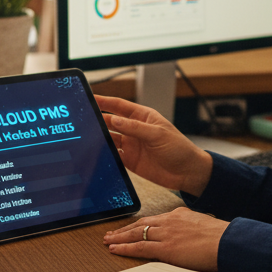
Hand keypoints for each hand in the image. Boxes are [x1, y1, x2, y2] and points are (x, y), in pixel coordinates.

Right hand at [95, 94, 212, 196]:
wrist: (188, 173)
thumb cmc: (179, 149)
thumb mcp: (158, 135)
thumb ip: (135, 128)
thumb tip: (114, 119)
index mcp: (143, 117)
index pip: (119, 106)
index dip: (104, 101)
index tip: (90, 98)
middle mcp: (135, 130)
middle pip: (111, 121)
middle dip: (98, 119)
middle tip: (83, 119)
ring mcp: (131, 145)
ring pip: (110, 138)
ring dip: (100, 137)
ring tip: (87, 136)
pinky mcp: (130, 161)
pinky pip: (114, 155)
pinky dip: (105, 154)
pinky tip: (98, 152)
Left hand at [103, 207, 228, 271]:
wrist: (229, 242)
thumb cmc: (222, 237)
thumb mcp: (204, 226)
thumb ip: (192, 228)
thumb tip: (191, 236)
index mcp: (179, 214)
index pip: (153, 219)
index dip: (138, 223)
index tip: (130, 227)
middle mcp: (169, 221)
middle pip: (140, 224)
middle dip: (124, 229)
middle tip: (111, 233)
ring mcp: (166, 234)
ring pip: (136, 234)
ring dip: (119, 238)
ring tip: (108, 241)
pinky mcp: (166, 248)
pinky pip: (139, 248)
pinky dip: (125, 248)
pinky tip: (115, 249)